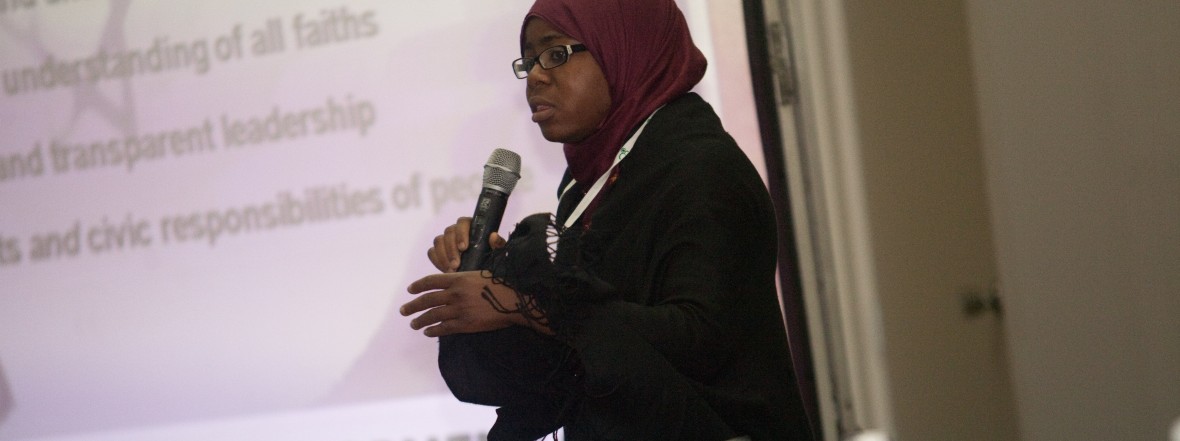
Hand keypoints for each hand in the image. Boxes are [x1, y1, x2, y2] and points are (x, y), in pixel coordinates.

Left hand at [401, 271, 525, 336]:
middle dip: (413, 306)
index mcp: (459, 279)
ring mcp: (459, 310)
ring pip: (433, 315)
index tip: (410, 290)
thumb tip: (452, 277)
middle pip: (427, 299)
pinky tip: (428, 332)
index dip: (418, 286)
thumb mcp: (481, 273)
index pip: (431, 281)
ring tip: (413, 324)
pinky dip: (434, 330)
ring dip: (420, 320)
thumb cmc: (501, 284)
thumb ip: (463, 277)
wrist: (514, 302)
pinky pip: (444, 328)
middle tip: (403, 311)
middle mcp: (455, 293)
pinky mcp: (465, 324)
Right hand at [427, 217, 506, 272]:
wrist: (480, 272)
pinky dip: (437, 261)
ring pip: (438, 241)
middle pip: (448, 232)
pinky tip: (445, 270)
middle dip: (451, 249)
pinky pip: (432, 252)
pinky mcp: (438, 251)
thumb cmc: (491, 258)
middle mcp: (456, 231)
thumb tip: (494, 236)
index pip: (462, 222)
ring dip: (443, 256)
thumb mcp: (497, 252)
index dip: (461, 234)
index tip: (463, 248)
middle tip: (456, 264)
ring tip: (452, 269)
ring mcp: (445, 240)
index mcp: (471, 226)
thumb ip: (498, 244)